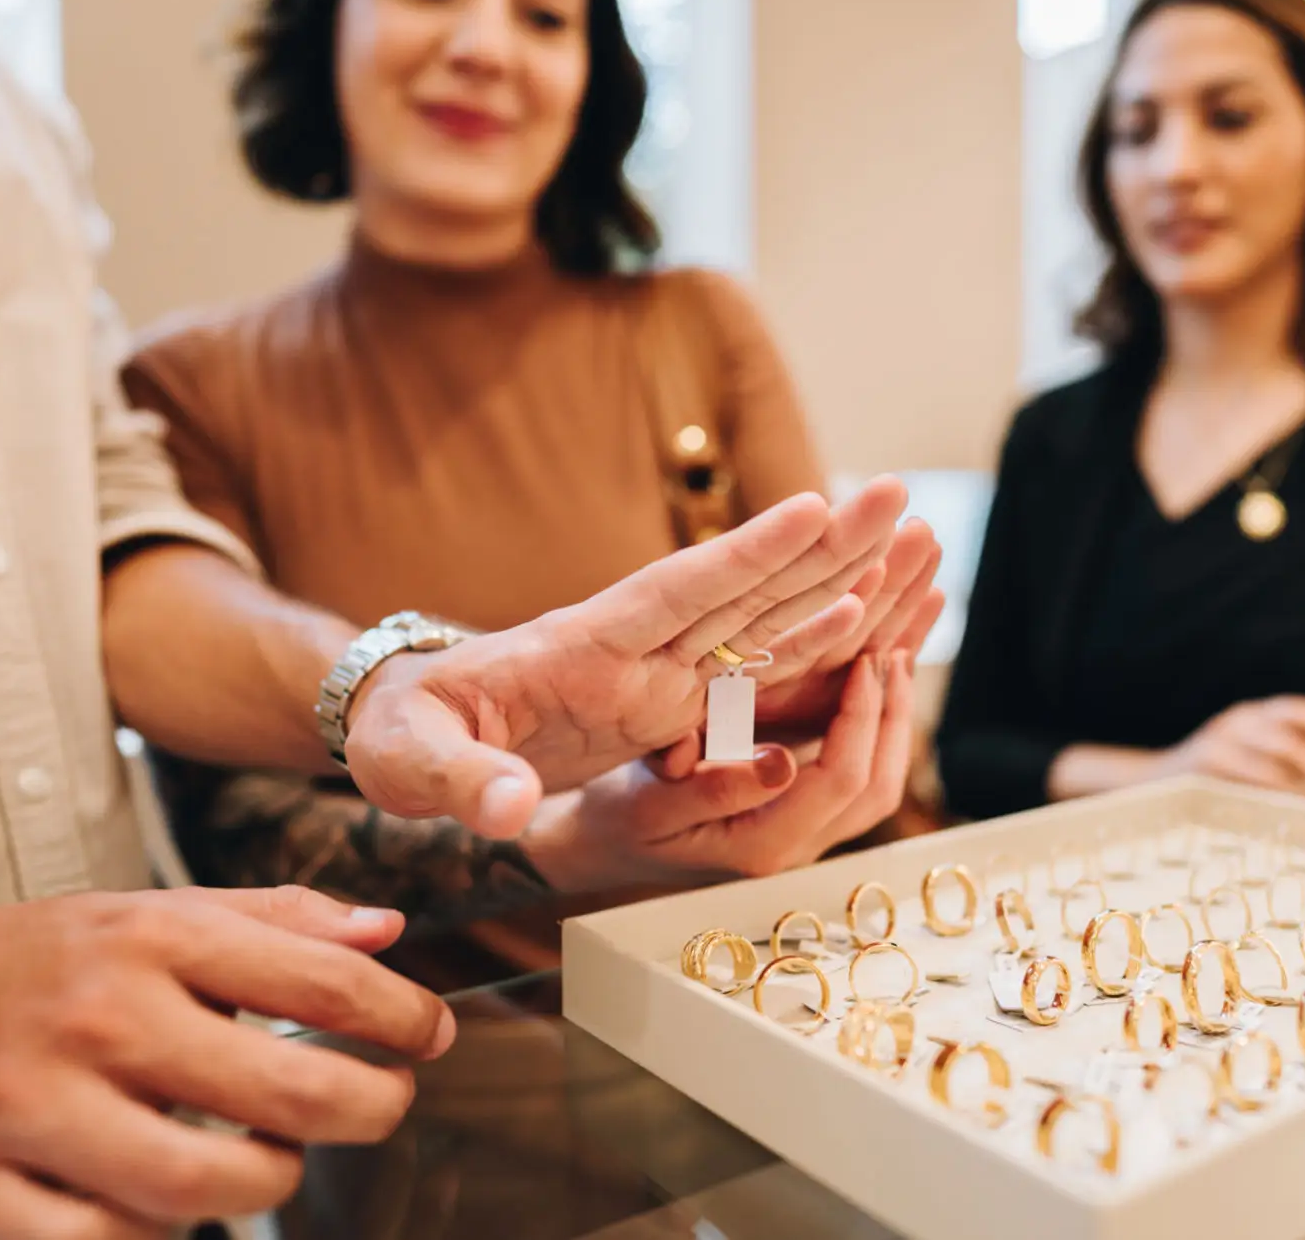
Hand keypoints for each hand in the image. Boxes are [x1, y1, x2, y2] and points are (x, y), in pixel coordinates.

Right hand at [0, 887, 452, 1239]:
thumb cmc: (24, 966)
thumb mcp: (144, 913)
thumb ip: (273, 920)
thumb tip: (387, 934)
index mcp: (146, 938)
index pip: (320, 981)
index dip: (402, 1016)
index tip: (431, 1036)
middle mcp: (95, 1018)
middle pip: (285, 1094)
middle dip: (366, 1109)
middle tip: (381, 1105)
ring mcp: (30, 1112)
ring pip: (203, 1187)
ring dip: (263, 1181)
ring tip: (265, 1158)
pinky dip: (154, 1232)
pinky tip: (161, 1199)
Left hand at [345, 479, 909, 836]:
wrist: (405, 726)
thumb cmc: (400, 735)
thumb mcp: (409, 760)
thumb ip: (464, 782)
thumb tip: (511, 810)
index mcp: (581, 646)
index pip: (675, 592)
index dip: (744, 556)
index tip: (810, 507)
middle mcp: (635, 651)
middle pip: (742, 590)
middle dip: (821, 547)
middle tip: (895, 494)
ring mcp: (656, 675)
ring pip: (761, 623)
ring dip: (833, 583)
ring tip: (905, 537)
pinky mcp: (663, 706)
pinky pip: (749, 677)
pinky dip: (807, 650)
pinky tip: (863, 623)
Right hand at [530, 651, 917, 886]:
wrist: (605, 841)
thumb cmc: (620, 816)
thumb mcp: (651, 799)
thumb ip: (713, 787)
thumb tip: (783, 765)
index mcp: (763, 845)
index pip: (841, 780)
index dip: (862, 714)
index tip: (865, 656)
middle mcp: (796, 850)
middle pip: (875, 787)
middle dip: (891, 714)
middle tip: (892, 648)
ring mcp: (804, 839)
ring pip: (875, 787)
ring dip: (891, 722)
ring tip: (892, 658)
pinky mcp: (801, 819)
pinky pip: (856, 779)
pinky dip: (873, 730)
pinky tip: (871, 683)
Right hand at [1157, 696, 1304, 798]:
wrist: (1148, 788)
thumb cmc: (1215, 785)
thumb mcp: (1257, 773)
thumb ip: (1304, 780)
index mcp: (1250, 716)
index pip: (1295, 710)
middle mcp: (1234, 721)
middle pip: (1288, 728)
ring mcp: (1216, 742)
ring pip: (1272, 751)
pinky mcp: (1202, 766)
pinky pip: (1248, 776)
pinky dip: (1275, 791)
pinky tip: (1293, 807)